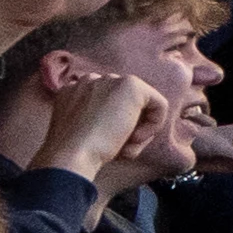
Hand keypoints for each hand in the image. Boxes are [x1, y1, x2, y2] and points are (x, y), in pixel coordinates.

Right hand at [30, 71, 160, 181]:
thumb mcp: (89, 132)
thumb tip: (135, 128)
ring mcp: (110, 79)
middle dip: (129, 128)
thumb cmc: (80, 152)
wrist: (73, 153)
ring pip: (141, 107)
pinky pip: (159, 105)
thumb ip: (103, 120)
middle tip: (118, 146)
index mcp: (76, 90)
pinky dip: (153, 125)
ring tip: (123, 145)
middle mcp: (91, 79)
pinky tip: (135, 138)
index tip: (108, 143)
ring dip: (138, 129)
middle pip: (126, 104)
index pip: (108, 106)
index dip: (115, 127)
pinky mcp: (130, 85)